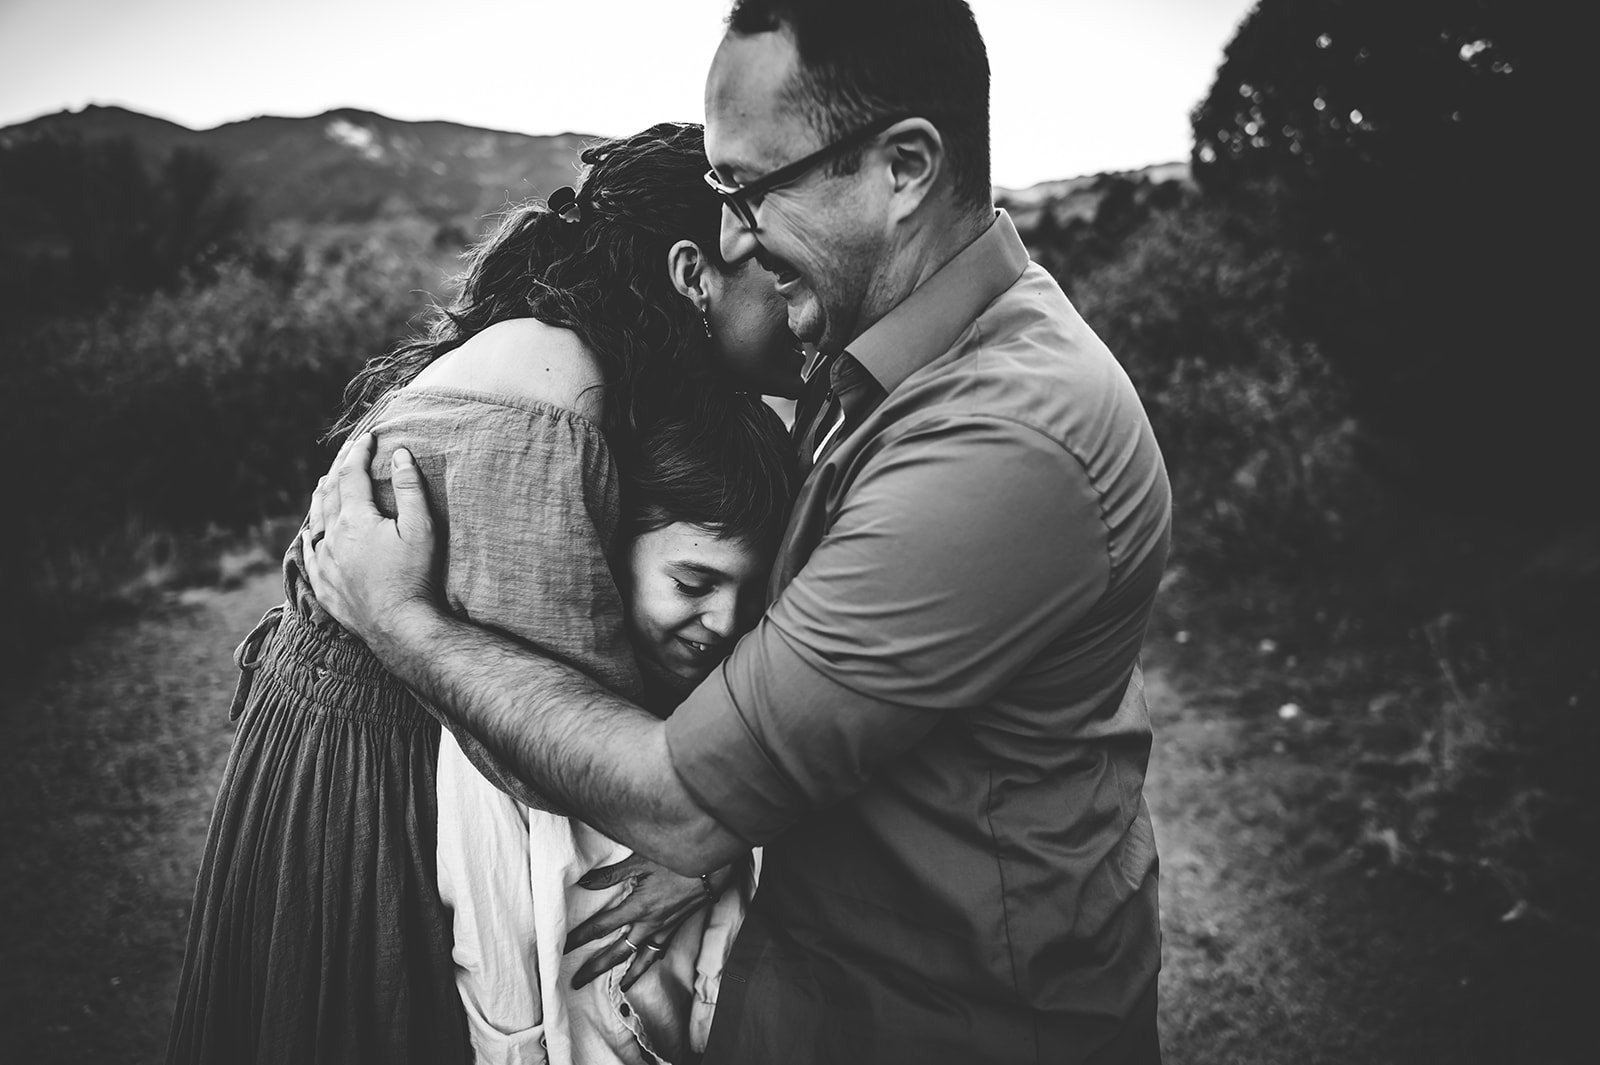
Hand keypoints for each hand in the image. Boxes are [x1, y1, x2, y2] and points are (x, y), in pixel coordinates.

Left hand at [301, 432, 441, 650]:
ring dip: (321, 495)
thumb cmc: (415, 576)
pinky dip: (312, 530)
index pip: (352, 474)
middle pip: (329, 491)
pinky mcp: (322, 583)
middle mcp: (332, 536)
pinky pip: (309, 549)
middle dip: (339, 466)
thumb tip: (400, 454)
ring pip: (315, 518)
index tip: (368, 437)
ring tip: (326, 481)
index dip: (359, 452)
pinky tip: (314, 529)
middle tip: (350, 450)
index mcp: (355, 519)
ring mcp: (324, 561)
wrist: (398, 625)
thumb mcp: (421, 528)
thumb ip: (410, 488)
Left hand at [564, 854, 735, 990]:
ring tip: (618, 988)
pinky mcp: (676, 928)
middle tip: (578, 981)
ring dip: (627, 974)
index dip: (580, 937)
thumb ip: (611, 875)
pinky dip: (651, 962)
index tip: (563, 947)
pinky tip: (646, 968)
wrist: (712, 868)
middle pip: (617, 952)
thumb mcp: (640, 862)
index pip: (601, 926)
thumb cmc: (676, 860)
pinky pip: (660, 951)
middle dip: (596, 967)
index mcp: (637, 907)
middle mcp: (649, 924)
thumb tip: (584, 883)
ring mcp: (664, 929)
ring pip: (641, 958)